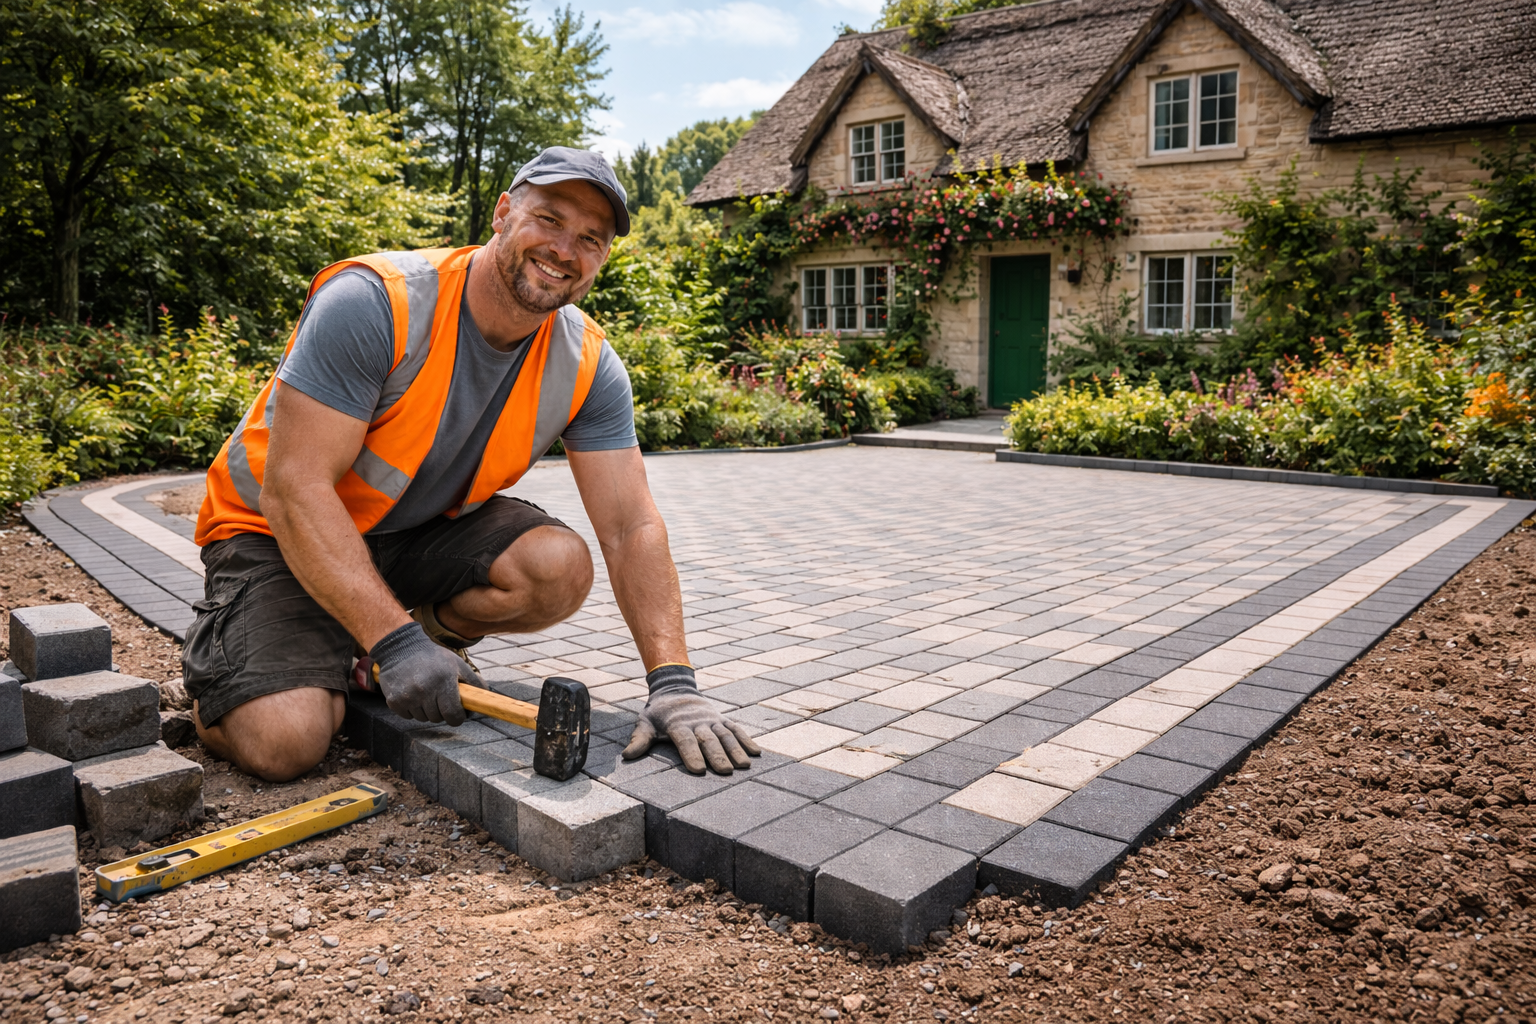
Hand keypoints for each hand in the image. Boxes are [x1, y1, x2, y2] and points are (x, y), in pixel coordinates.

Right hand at [370, 622, 480, 724]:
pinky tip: (412, 694)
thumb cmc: (433, 657)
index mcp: (443, 681)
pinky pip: (408, 716)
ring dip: (426, 710)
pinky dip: (411, 709)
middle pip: (438, 718)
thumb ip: (473, 681)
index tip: (457, 714)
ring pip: (423, 718)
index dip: (458, 717)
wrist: (401, 648)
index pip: (453, 715)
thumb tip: (486, 698)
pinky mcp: (394, 701)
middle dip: (441, 711)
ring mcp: (408, 696)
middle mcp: (425, 689)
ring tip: (425, 693)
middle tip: (439, 698)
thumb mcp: (457, 664)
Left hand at [623, 665, 760, 773]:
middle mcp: (697, 722)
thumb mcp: (645, 723)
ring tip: (744, 766)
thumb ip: (640, 740)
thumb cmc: (658, 713)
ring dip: (735, 750)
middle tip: (725, 772)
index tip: (698, 770)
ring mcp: (712, 719)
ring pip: (725, 734)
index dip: (691, 754)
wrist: (675, 689)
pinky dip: (746, 739)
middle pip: (708, 740)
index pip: (685, 740)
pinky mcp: (721, 719)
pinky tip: (756, 752)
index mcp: (678, 724)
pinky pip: (736, 728)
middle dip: (717, 755)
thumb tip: (627, 756)